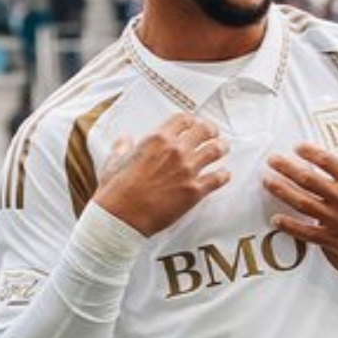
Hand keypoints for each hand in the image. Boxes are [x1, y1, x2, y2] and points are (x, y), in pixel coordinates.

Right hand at [93, 113, 229, 236]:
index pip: (182, 120)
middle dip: (211, 131)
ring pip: (215, 150)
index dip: (191, 121)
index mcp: (156, 140)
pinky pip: (218, 178)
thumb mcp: (114, 163)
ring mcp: (188, 170)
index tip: (194, 124)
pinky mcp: (195, 190)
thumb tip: (124, 140)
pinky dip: (223, 175)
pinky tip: (224, 174)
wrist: (122, 217)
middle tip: (213, 134)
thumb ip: (122, 148)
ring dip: (221, 148)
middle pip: (204, 131)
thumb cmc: (116, 192)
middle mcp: (176, 151)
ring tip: (222, 148)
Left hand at [264, 134, 337, 279]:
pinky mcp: (334, 240)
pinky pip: (307, 233)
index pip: (327, 162)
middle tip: (272, 160)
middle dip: (287, 168)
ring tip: (267, 181)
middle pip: (308, 179)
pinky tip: (275, 220)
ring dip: (282, 191)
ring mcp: (336, 220)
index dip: (309, 152)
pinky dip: (290, 226)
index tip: (296, 147)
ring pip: (303, 202)